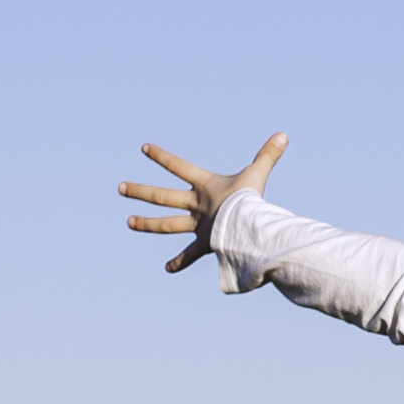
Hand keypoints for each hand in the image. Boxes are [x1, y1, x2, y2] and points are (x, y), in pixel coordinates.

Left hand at [119, 133, 287, 275]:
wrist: (246, 225)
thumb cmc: (251, 198)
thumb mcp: (258, 173)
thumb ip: (268, 155)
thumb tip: (283, 135)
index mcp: (204, 185)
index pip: (178, 166)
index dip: (162, 157)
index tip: (144, 149)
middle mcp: (196, 204)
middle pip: (162, 196)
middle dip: (140, 191)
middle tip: (120, 188)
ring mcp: (198, 224)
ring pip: (167, 224)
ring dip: (147, 223)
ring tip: (128, 222)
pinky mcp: (205, 243)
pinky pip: (190, 254)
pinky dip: (180, 262)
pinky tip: (167, 268)